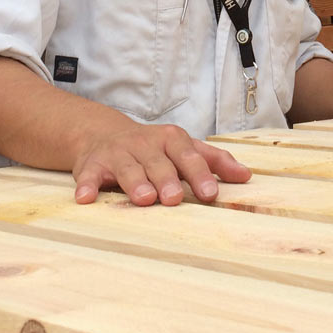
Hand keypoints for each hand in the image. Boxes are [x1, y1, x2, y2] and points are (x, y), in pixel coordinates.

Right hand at [72, 121, 251, 206]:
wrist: (104, 133)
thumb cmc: (154, 149)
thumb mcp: (184, 148)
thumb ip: (214, 161)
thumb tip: (247, 177)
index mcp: (171, 140)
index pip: (188, 156)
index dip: (199, 174)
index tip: (210, 194)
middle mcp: (145, 145)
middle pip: (158, 163)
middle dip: (167, 180)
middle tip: (174, 199)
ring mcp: (118, 153)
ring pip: (128, 168)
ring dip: (135, 183)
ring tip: (144, 199)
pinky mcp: (92, 164)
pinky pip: (88, 175)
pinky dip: (86, 185)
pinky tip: (86, 198)